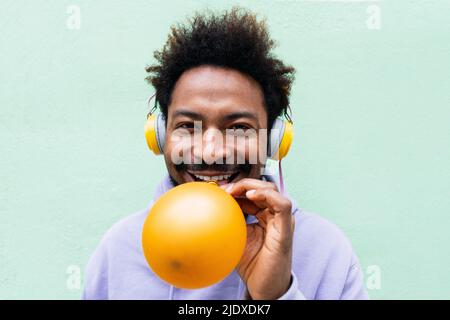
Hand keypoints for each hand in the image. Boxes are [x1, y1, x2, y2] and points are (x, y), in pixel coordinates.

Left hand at [221, 178, 294, 299]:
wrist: (264, 287)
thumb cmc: (252, 265)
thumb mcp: (236, 238)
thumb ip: (229, 222)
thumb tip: (210, 210)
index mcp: (265, 216)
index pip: (253, 193)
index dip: (237, 188)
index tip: (219, 191)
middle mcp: (275, 215)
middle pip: (263, 187)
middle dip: (243, 184)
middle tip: (224, 190)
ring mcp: (282, 221)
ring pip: (272, 190)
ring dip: (252, 186)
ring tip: (234, 191)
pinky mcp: (285, 229)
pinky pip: (282, 205)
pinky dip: (267, 195)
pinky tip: (250, 195)